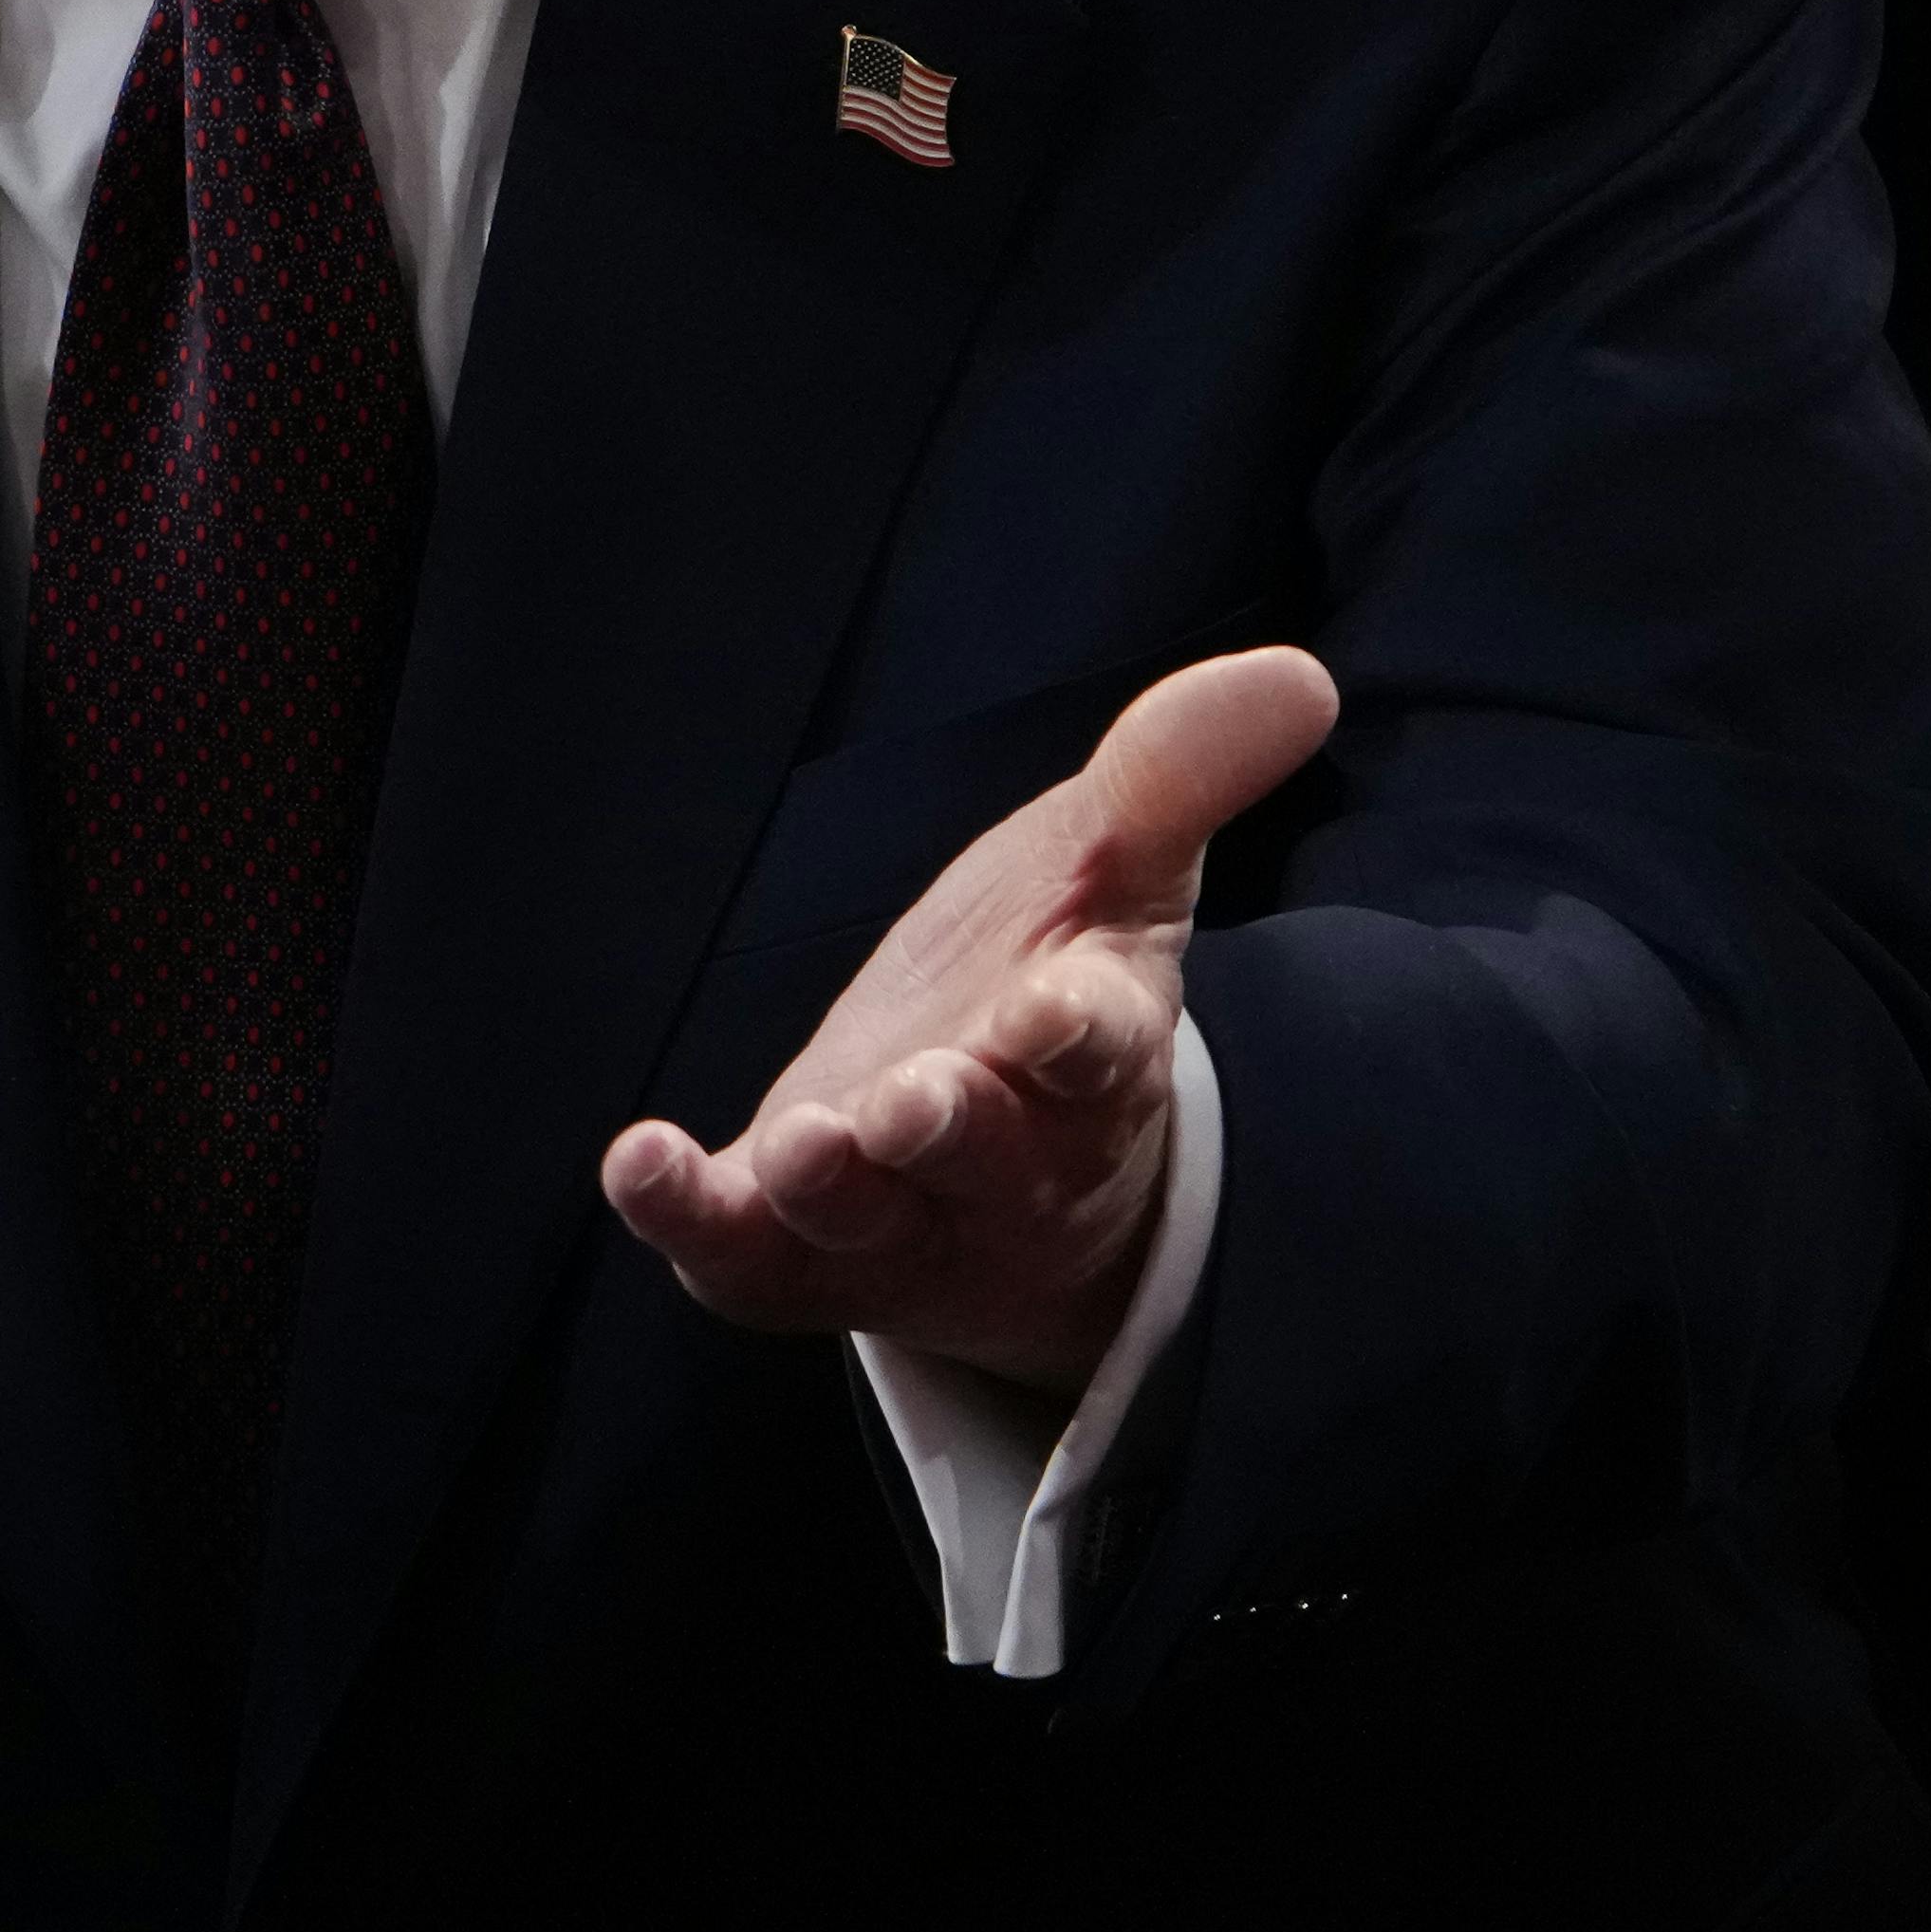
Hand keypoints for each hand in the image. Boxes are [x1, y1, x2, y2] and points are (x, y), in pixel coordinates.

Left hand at [598, 648, 1339, 1390]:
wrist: (988, 1155)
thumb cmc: (1048, 990)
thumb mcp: (1111, 872)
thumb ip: (1174, 778)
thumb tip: (1292, 676)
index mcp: (1091, 1060)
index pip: (1100, 1051)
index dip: (1077, 1033)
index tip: (1056, 1011)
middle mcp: (1001, 1158)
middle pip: (984, 1152)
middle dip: (952, 1127)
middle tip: (918, 1101)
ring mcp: (895, 1220)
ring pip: (866, 1214)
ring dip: (833, 1181)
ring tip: (807, 1145)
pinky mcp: (788, 1254)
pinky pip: (739, 1250)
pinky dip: (685, 1213)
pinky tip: (638, 1163)